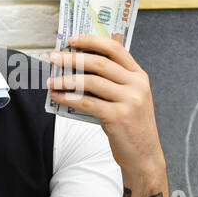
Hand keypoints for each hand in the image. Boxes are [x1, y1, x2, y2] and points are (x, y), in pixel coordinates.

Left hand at [48, 33, 164, 177]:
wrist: (144, 156)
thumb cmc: (132, 126)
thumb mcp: (129, 98)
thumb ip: (112, 82)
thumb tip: (78, 68)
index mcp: (139, 76)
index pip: (115, 49)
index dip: (92, 41)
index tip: (73, 40)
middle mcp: (137, 85)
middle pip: (100, 63)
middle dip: (73, 58)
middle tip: (55, 58)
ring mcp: (129, 101)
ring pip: (91, 82)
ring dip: (67, 79)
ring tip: (52, 80)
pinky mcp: (118, 117)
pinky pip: (86, 103)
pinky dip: (68, 98)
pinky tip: (58, 97)